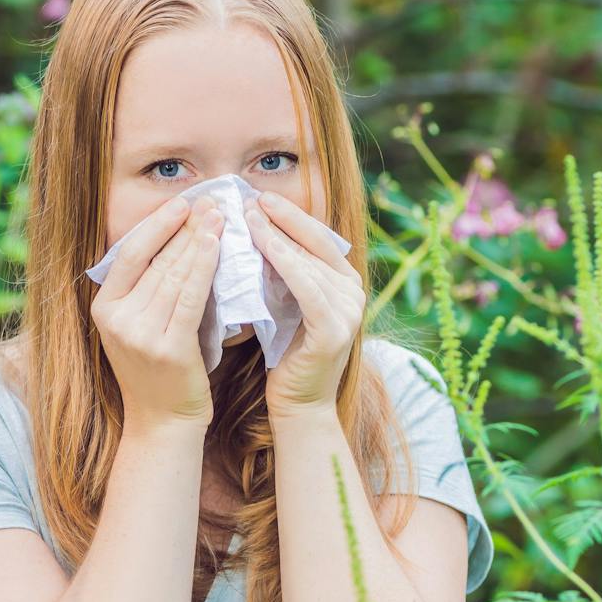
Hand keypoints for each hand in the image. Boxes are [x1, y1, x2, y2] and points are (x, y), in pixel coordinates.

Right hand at [90, 194, 224, 437]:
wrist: (164, 422)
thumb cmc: (160, 369)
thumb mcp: (138, 325)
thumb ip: (146, 288)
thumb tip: (176, 238)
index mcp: (103, 308)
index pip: (130, 254)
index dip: (157, 225)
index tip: (182, 202)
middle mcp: (116, 319)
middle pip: (156, 261)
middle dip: (185, 227)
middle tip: (211, 200)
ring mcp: (139, 335)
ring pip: (174, 275)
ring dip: (199, 240)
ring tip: (219, 215)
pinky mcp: (167, 348)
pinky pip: (190, 298)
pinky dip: (204, 268)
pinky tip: (216, 245)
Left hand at [243, 191, 362, 419]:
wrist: (297, 405)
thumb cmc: (284, 354)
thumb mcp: (286, 303)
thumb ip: (283, 272)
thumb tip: (254, 230)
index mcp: (346, 283)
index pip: (318, 238)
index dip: (290, 215)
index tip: (260, 196)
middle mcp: (354, 292)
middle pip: (315, 243)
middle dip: (281, 219)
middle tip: (250, 197)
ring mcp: (349, 311)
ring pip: (308, 261)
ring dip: (276, 236)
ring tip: (247, 216)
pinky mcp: (334, 329)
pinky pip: (306, 286)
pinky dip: (284, 261)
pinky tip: (262, 245)